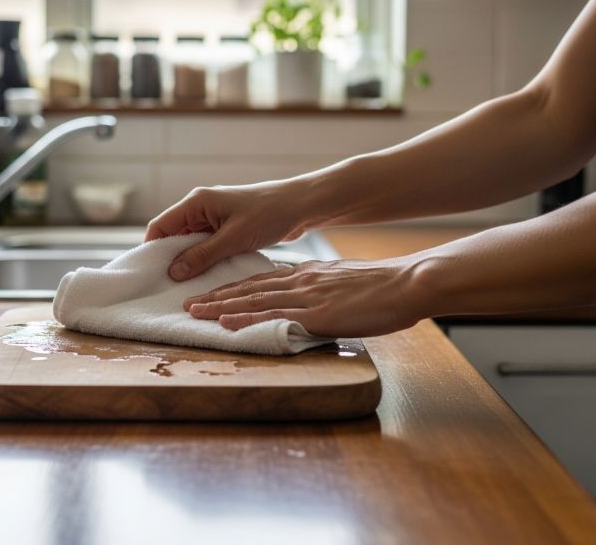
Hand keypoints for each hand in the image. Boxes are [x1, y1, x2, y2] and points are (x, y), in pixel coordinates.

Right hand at [145, 181, 312, 280]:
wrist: (301, 206)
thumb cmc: (269, 214)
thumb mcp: (233, 238)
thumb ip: (202, 255)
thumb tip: (173, 272)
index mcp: (196, 202)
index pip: (161, 225)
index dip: (152, 249)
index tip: (149, 274)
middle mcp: (200, 207)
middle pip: (173, 235)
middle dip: (169, 258)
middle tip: (165, 285)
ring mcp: (213, 217)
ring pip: (190, 242)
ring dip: (188, 261)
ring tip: (183, 285)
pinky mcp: (226, 227)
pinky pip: (206, 245)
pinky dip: (203, 259)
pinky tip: (204, 277)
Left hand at [183, 258, 426, 337]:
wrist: (406, 284)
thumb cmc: (381, 287)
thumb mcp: (342, 281)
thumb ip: (320, 289)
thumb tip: (305, 300)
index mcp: (306, 274)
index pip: (261, 280)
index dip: (233, 288)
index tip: (212, 293)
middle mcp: (300, 281)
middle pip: (249, 288)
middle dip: (217, 295)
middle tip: (190, 303)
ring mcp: (306, 296)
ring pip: (253, 299)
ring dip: (221, 306)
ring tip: (195, 312)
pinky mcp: (317, 313)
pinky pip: (274, 315)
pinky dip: (246, 317)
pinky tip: (226, 321)